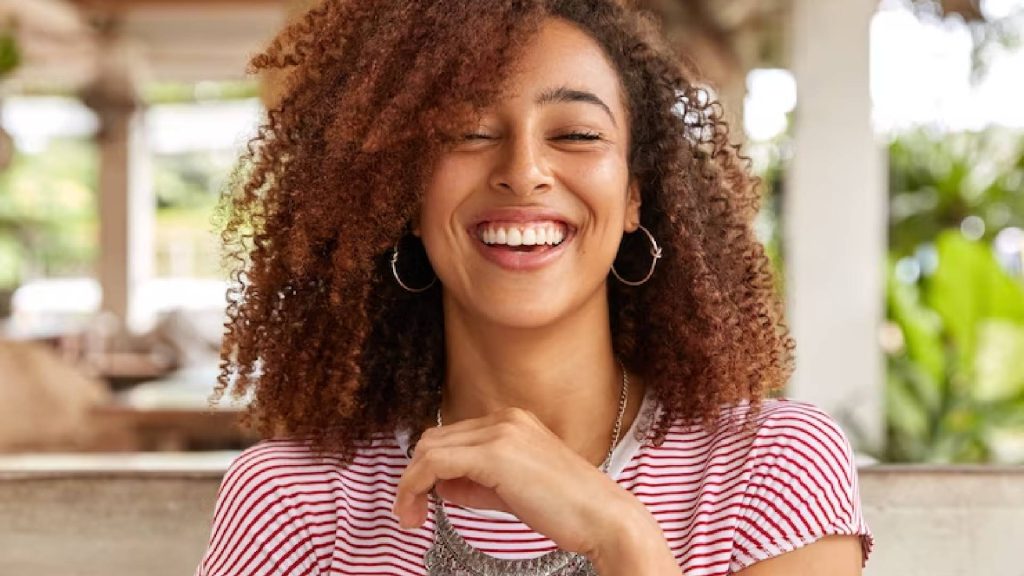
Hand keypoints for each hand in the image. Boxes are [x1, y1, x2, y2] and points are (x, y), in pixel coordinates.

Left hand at [391, 406, 635, 556]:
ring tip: (410, 517)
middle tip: (411, 513)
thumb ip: (477, 485)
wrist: (604, 517)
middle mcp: (505, 418)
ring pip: (429, 450)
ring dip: (410, 484)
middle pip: (434, 439)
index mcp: (513, 421)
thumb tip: (442, 487)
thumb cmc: (569, 509)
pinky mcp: (494, 454)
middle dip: (414, 476)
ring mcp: (500, 432)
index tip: (423, 503)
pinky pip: (434, 464)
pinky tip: (417, 512)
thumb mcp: (514, 491)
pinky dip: (414, 487)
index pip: (451, 436)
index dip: (428, 469)